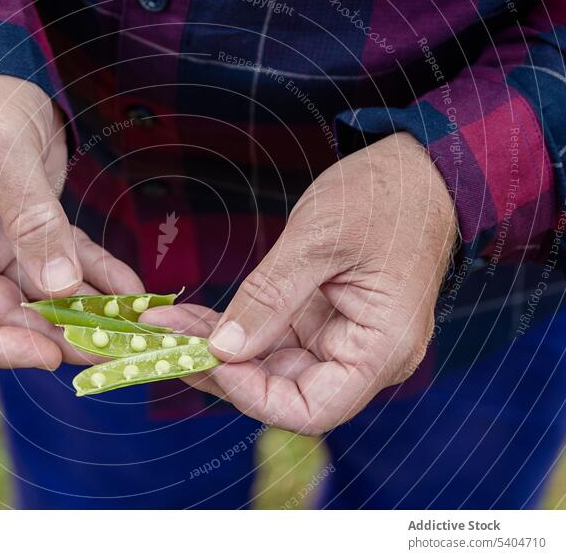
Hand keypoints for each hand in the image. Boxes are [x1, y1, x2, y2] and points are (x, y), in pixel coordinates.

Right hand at [0, 75, 142, 367]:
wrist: (0, 71)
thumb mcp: (1, 150)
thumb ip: (30, 218)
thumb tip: (59, 286)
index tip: (46, 355)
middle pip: (3, 318)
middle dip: (56, 337)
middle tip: (109, 350)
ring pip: (42, 299)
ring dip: (86, 316)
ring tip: (130, 331)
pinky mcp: (33, 234)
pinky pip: (69, 266)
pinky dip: (100, 280)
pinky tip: (133, 292)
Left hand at [144, 133, 456, 433]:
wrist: (416, 170)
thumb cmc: (386, 197)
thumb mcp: (319, 240)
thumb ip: (270, 297)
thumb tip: (224, 349)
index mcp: (380, 349)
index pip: (310, 410)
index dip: (253, 396)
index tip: (208, 358)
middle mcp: (361, 357)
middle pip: (282, 391)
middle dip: (220, 369)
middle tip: (164, 342)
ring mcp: (339, 340)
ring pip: (268, 366)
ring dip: (217, 349)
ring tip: (167, 327)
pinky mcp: (320, 321)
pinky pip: (270, 338)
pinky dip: (232, 329)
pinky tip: (192, 317)